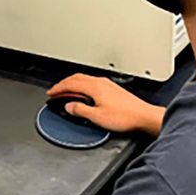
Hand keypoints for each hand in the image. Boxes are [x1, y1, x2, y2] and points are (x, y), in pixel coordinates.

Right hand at [48, 74, 164, 135]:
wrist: (144, 117)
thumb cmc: (125, 117)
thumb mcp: (97, 117)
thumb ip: (80, 110)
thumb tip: (69, 106)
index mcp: (94, 87)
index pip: (70, 83)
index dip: (58, 88)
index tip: (51, 93)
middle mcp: (100, 82)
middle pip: (76, 77)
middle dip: (64, 83)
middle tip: (56, 91)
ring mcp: (107, 84)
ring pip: (84, 78)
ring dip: (73, 83)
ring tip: (67, 91)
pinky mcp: (113, 89)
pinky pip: (92, 82)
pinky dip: (83, 85)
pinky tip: (84, 93)